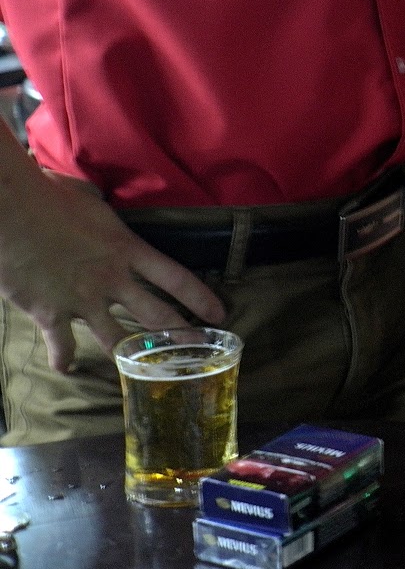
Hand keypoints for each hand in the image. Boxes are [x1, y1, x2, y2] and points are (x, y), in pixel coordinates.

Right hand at [0, 168, 224, 371]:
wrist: (12, 212)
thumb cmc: (49, 196)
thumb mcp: (90, 199)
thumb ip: (100, 210)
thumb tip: (95, 200)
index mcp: (127, 249)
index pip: (176, 278)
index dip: (201, 298)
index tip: (219, 314)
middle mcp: (111, 280)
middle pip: (156, 315)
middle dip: (180, 335)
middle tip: (198, 349)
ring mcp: (82, 300)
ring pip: (115, 339)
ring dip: (130, 356)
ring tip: (143, 371)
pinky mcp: (50, 313)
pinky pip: (62, 344)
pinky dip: (63, 358)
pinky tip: (66, 368)